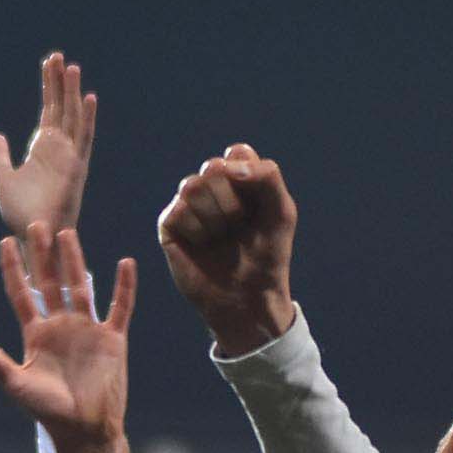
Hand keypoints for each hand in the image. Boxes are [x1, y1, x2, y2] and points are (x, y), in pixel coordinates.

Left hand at [0, 51, 97, 244]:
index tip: (50, 62)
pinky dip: (86, 118)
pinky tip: (88, 97)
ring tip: (71, 67)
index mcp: (43, 148)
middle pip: (62, 106)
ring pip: (72, 116)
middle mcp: (60, 148)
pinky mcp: (76, 167)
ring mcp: (69, 156)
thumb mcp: (3, 177)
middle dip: (60, 81)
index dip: (50, 85)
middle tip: (59, 56)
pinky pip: (82, 138)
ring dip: (72, 93)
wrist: (32, 234)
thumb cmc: (20, 212)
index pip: (49, 108)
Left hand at [0, 228, 137, 448]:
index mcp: (37, 335)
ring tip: (68, 234)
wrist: (85, 429)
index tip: (6, 242)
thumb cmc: (48, 411)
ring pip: (82, 287)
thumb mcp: (15, 383)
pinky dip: (124, 286)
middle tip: (38, 224)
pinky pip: (120, 306)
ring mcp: (88, 330)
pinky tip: (125, 262)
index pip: (23, 294)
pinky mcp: (113, 338)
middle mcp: (61, 327)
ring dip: (75, 261)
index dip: (14, 269)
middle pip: (51, 282)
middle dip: (44, 255)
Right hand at [157, 145, 295, 352]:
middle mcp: (211, 187)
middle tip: (239, 227)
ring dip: (215, 218)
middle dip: (232, 202)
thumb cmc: (268, 255)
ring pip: (192, 186)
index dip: (247, 176)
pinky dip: (197, 232)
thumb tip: (225, 165)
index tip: (258, 205)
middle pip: (213, 168)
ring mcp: (188, 205)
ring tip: (222, 238)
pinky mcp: (170, 225)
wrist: (248, 299)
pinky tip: (203, 246)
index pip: (237, 153)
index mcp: (239, 179)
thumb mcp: (282, 212)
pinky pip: (179, 212)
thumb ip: (267, 176)